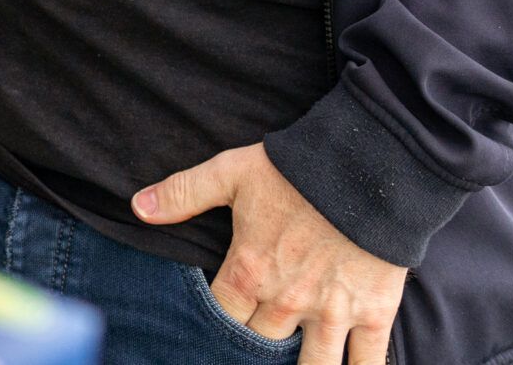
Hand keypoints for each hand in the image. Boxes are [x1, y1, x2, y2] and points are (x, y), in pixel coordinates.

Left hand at [135, 143, 405, 364]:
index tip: (210, 331)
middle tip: (251, 346)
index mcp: (249, 272)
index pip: (220, 320)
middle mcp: (287, 301)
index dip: (212, 329)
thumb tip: (137, 208)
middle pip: (261, 347)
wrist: (369, 167)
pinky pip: (368, 363)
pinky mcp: (375, 313)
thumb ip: (183, 193)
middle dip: (253, 351)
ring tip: (292, 364)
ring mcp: (333, 312)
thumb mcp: (231, 172)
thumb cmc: (296, 169)